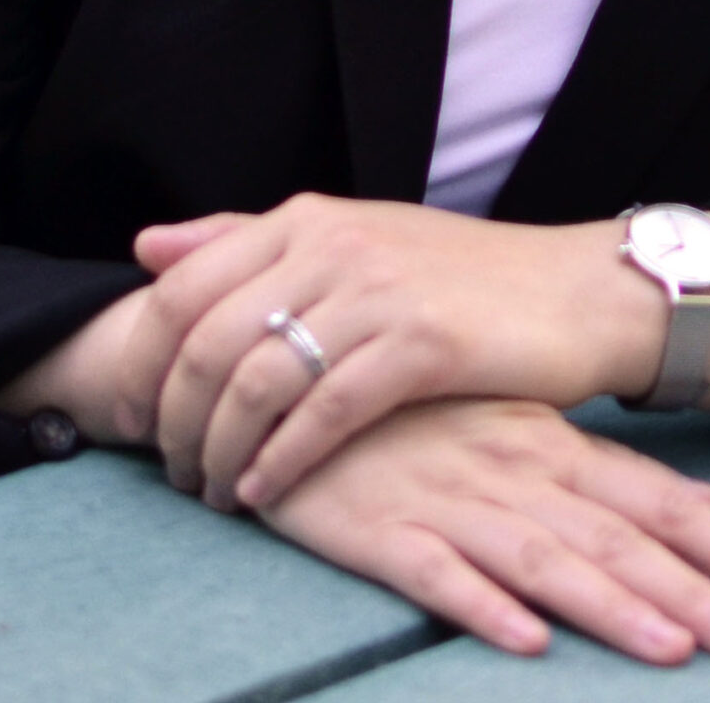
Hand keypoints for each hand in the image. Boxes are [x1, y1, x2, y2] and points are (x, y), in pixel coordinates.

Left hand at [112, 195, 661, 509]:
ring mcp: (377, 289)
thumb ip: (247, 242)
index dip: (145, 360)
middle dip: (175, 418)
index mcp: (308, 218)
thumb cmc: (458, 279)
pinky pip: (324, 412)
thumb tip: (147, 246)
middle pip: (209, 339)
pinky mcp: (421, 342)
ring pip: (258, 380)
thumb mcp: (350, 241)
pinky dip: (283, 460)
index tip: (136, 417)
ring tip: (214, 492)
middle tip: (171, 470)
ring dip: (221, 450)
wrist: (573, 292)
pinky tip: (266, 491)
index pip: (185, 286)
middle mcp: (333, 243)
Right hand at [259, 397, 709, 664]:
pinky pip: (435, 573)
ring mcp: (449, 499)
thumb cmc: (419, 412)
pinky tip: (523, 639)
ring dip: (610, 608)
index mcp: (551, 446)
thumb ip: (612, 472)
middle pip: (619, 538)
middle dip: (696, 592)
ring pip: (545, 560)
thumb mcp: (526, 428)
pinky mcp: (379, 531)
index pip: (657, 501)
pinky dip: (480, 605)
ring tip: (674, 653)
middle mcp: (515, 471)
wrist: (295, 371)